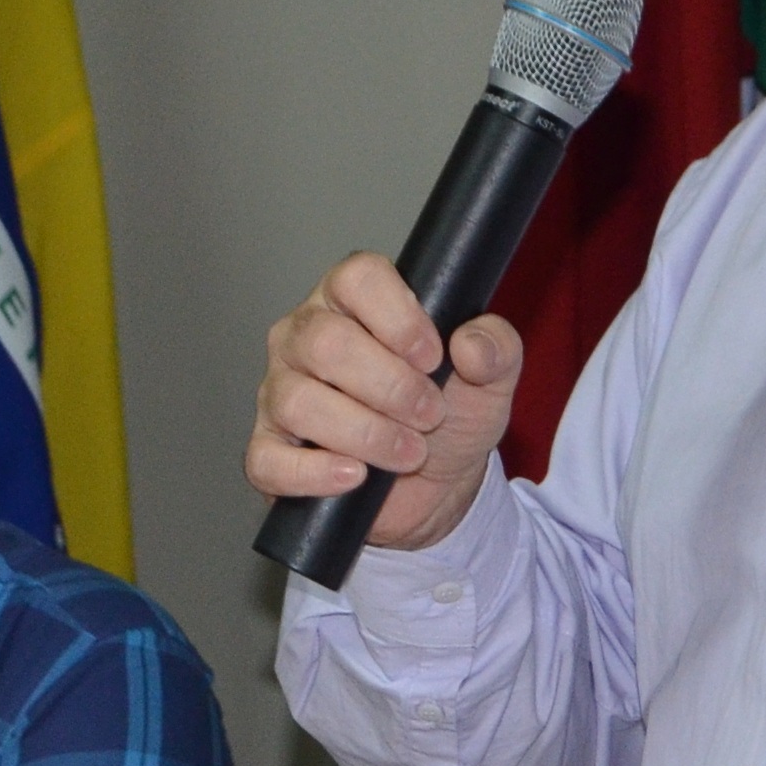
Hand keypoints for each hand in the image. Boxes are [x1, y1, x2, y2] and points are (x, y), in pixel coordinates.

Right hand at [246, 249, 522, 554]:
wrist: (435, 488)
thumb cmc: (448, 418)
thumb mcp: (489, 382)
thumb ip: (496, 349)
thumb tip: (472, 344)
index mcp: (352, 302)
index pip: (355, 278)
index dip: (397, 317)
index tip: (432, 356)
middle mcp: (305, 338)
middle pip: (326, 342)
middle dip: (390, 386)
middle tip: (429, 415)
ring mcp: (280, 393)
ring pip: (299, 402)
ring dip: (366, 434)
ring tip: (408, 453)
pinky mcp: (268, 451)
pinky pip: (269, 460)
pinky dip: (315, 473)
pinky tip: (356, 477)